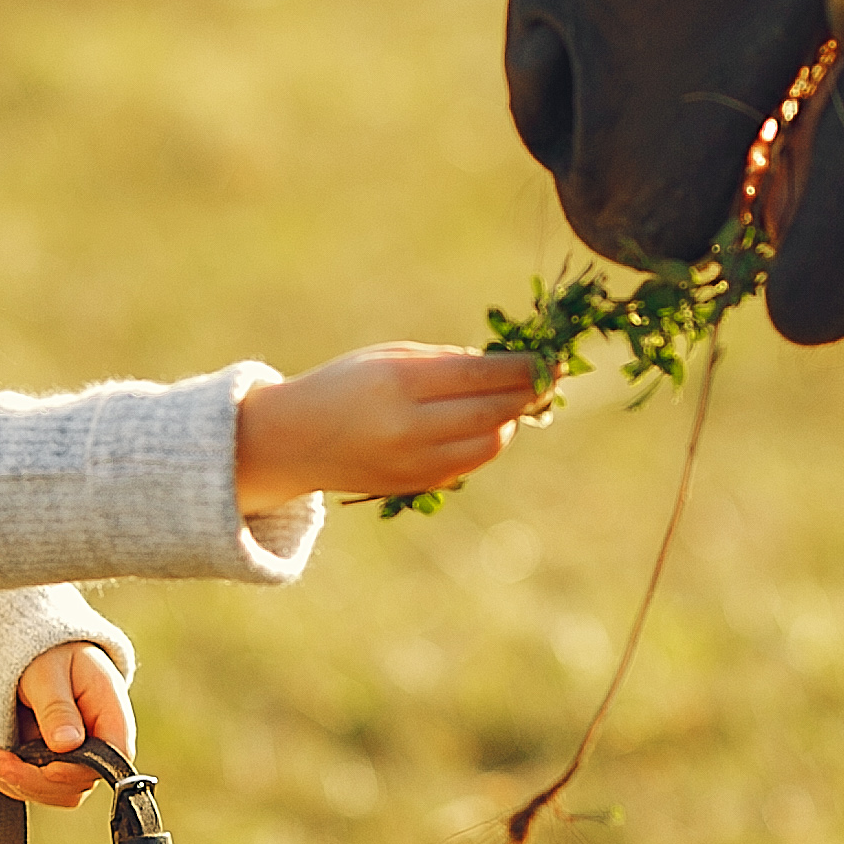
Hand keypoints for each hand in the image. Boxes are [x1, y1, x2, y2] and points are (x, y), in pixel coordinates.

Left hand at [0, 642, 131, 808]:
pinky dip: (14, 781)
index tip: (47, 768)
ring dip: (21, 783)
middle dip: (37, 780)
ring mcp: (80, 757)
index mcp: (112, 711)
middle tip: (0, 761)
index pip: (116, 757)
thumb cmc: (49, 654)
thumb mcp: (48, 672)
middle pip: (81, 783)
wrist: (37, 654)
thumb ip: (57, 707)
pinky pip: (39, 789)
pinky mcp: (56, 765)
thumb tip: (67, 744)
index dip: (81, 770)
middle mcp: (101, 741)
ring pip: (58, 793)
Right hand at [235, 344, 543, 513]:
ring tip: (514, 401)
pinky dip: (485, 442)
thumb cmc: (346, 385)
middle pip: (493, 413)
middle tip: (547, 380)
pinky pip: (469, 464)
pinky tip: (484, 424)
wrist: (293, 441)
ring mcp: (412, 463)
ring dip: (509, 421)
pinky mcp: (415, 486)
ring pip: (489, 444)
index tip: (551, 359)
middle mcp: (408, 427)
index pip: (480, 375)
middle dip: (528, 395)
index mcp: (399, 383)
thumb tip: (507, 368)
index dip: (523, 368)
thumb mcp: (389, 357)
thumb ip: (447, 362)